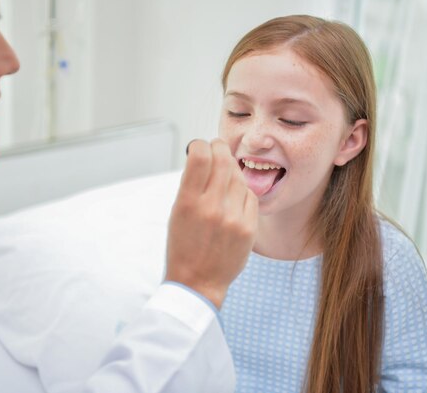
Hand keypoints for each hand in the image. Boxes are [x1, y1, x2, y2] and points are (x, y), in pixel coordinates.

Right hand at [165, 139, 257, 308]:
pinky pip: (250, 196)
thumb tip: (203, 155)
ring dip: (232, 168)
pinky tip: (234, 195)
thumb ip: (190, 184)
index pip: (200, 157)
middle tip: (217, 148)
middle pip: (223, 160)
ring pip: (239, 176)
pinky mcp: (249, 228)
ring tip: (224, 173)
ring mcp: (233, 218)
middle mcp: (212, 208)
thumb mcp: (177, 213)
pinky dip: (242, 190)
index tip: (199, 147)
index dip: (200, 145)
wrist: (198, 282)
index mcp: (188, 203)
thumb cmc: (183, 246)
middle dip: (219, 148)